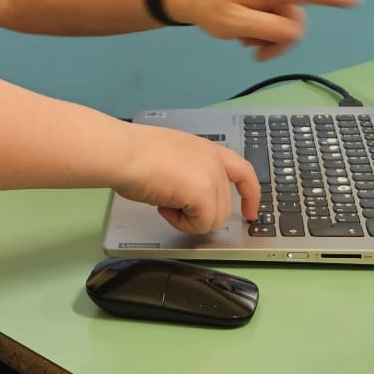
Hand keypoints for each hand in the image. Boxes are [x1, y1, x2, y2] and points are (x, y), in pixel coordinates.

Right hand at [117, 126, 259, 234]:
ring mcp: (211, 176)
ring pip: (213, 219)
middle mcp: (214, 161)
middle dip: (199, 214)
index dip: (250, 195)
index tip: (250, 212)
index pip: (243, 172)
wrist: (123, 153)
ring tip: (164, 202)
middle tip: (171, 205)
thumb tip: (188, 197)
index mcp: (207, 150)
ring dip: (188, 219)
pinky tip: (163, 207)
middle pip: (224, 206)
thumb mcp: (173, 158)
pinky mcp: (204, 194)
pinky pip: (201, 224)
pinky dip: (182, 223)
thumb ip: (190, 173)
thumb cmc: (134, 154)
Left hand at [165, 0, 358, 60]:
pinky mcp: (267, 0)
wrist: (193, 2)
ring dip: (270, 39)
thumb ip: (268, 28)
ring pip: (286, 25)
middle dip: (280, 40)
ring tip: (247, 43)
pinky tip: (247, 37)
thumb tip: (294, 31)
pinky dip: (265, 34)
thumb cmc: (212, 11)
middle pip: (295, 19)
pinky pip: (277, 22)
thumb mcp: (237, 24)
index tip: (355, 1)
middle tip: (257, 54)